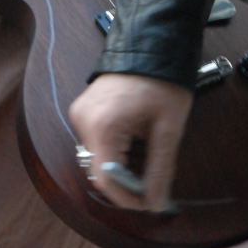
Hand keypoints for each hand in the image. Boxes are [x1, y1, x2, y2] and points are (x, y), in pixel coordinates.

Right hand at [69, 74, 192, 210]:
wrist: (151, 43)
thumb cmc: (163, 83)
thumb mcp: (168, 129)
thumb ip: (160, 169)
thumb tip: (156, 203)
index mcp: (103, 126)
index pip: (106, 180)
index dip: (127, 198)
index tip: (149, 203)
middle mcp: (83, 122)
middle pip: (99, 170)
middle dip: (126, 181)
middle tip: (154, 180)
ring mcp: (79, 114)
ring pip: (96, 158)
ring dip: (120, 165)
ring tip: (147, 153)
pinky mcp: (81, 109)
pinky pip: (94, 141)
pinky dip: (113, 149)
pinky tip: (134, 139)